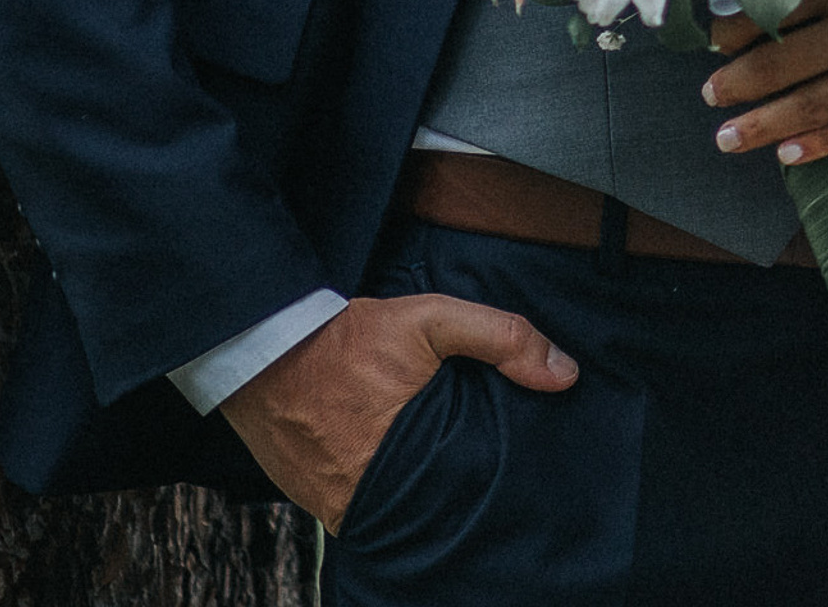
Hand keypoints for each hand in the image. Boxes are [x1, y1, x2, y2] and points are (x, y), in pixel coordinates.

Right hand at [218, 292, 576, 531]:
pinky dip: (386, 490)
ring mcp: (338, 504)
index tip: (517, 460)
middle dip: (461, 485)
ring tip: (447, 466)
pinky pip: (364, 506)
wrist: (262, 353)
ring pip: (403, 506)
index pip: (472, 482)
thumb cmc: (349, 337)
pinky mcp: (316, 504)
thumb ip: (502, 339)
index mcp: (412, 453)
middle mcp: (373, 492)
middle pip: (439, 501)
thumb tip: (565, 374)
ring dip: (422, 489)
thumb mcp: (433, 320)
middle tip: (483, 461)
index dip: (495, 471)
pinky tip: (404, 467)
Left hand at [704, 0, 827, 168]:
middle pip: (779, 64)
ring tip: (729, 136)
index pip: (774, 10)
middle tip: (709, 94)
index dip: (736, 28)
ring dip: (762, 124)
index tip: (715, 39)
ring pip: (810, 105)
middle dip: (736, 83)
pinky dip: (819, 142)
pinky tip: (790, 152)